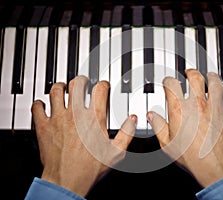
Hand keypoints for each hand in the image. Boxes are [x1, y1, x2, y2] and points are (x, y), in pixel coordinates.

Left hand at [31, 76, 136, 195]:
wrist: (67, 181)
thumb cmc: (89, 168)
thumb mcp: (116, 152)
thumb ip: (126, 133)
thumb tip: (132, 119)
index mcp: (94, 118)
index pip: (99, 90)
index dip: (103, 84)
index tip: (103, 85)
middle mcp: (76, 114)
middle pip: (77, 84)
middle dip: (81, 80)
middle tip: (83, 81)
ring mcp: (58, 118)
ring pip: (56, 91)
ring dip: (60, 87)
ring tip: (62, 87)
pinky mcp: (44, 126)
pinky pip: (38, 107)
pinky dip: (40, 103)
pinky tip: (43, 104)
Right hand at [147, 69, 222, 186]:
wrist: (214, 167)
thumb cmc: (191, 157)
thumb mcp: (167, 143)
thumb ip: (158, 126)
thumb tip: (151, 116)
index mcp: (180, 110)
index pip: (172, 85)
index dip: (168, 81)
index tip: (168, 82)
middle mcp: (198, 105)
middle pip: (196, 79)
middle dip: (192, 73)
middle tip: (190, 72)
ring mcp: (216, 109)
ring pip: (217, 85)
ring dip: (214, 78)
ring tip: (212, 76)